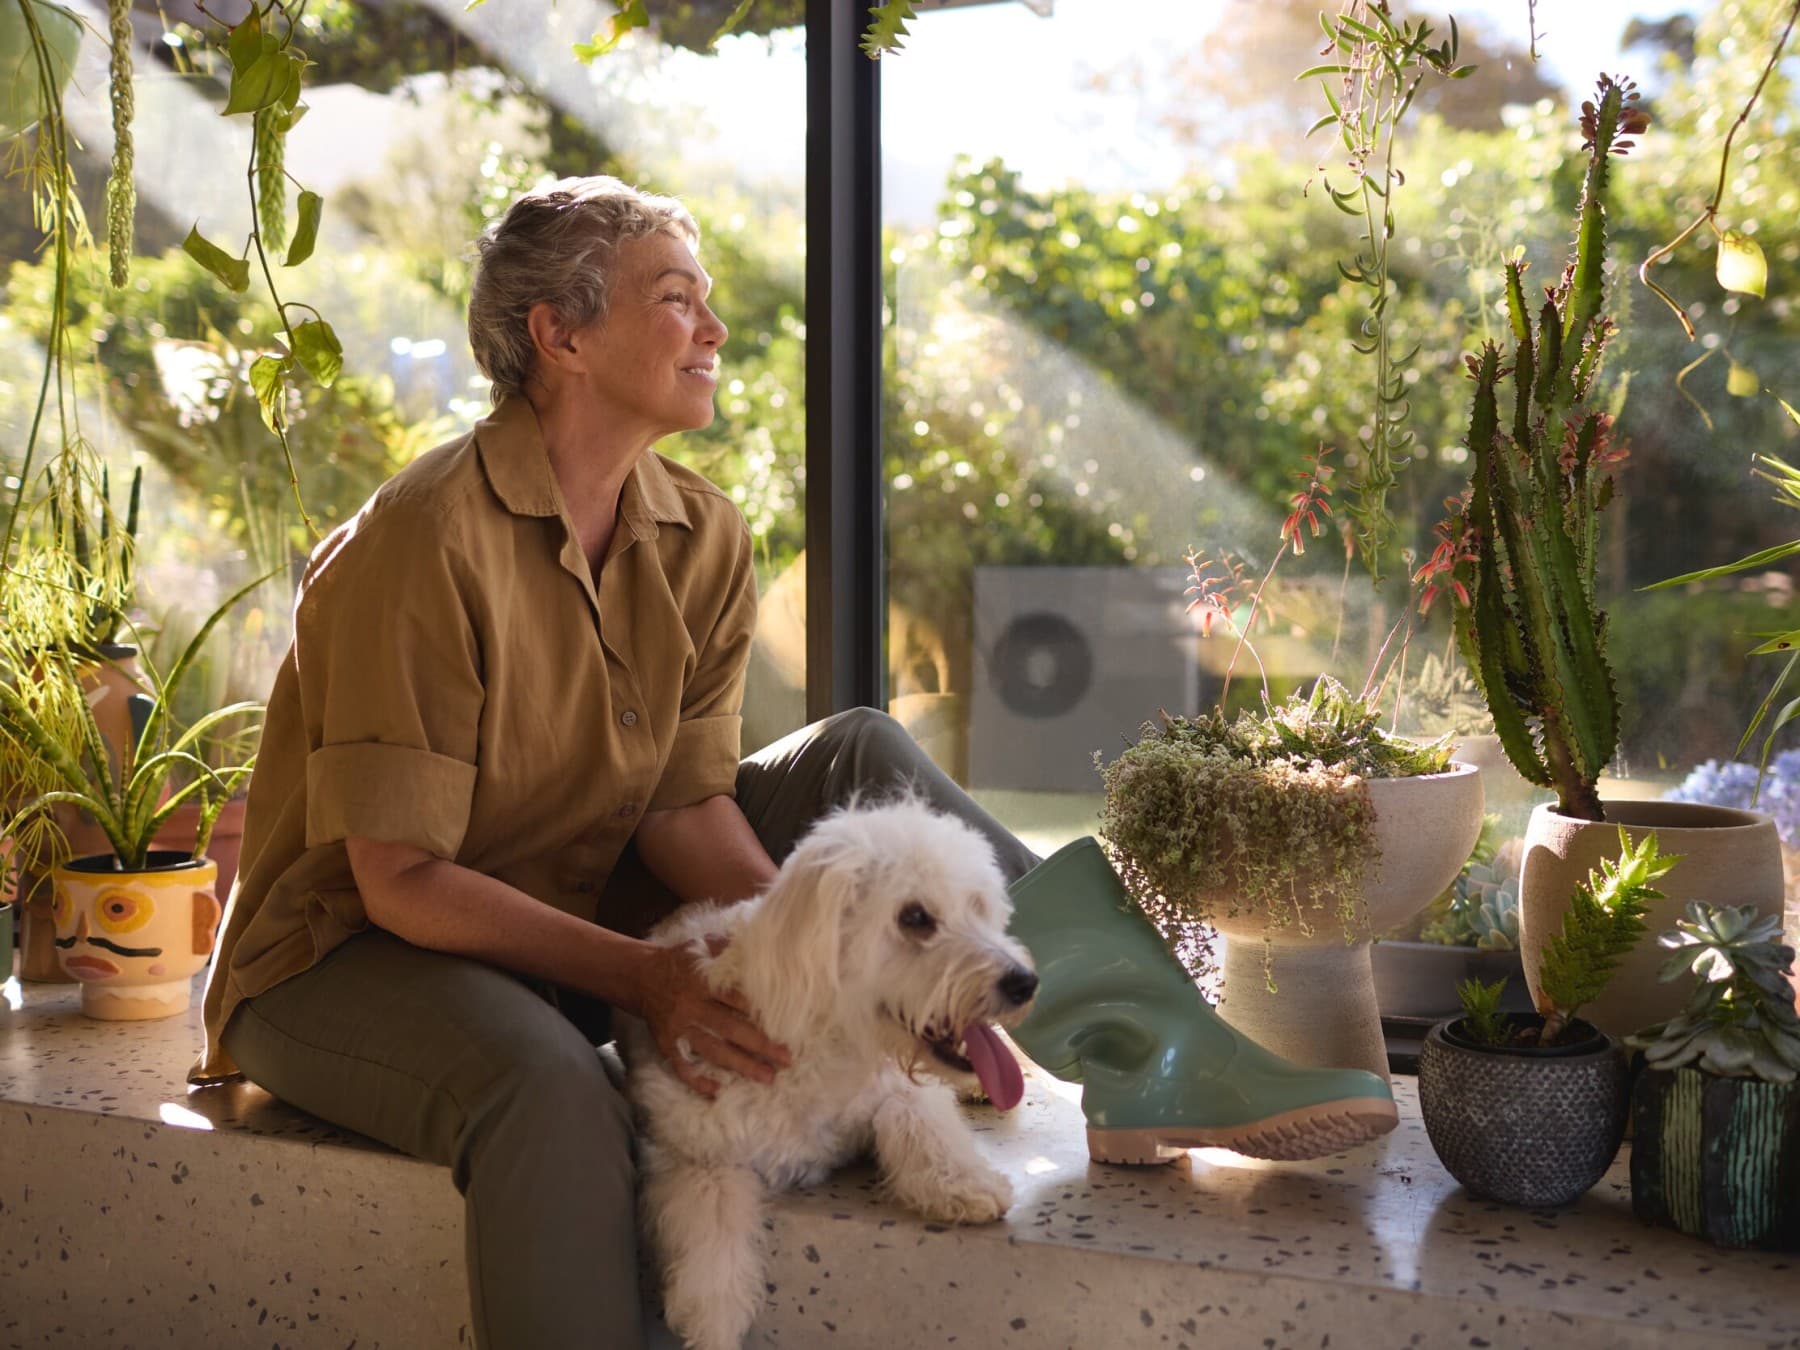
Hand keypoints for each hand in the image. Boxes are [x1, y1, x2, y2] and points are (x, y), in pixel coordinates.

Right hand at [633, 940, 790, 1097]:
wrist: (640, 976)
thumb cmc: (679, 961)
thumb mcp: (701, 945)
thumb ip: (727, 946)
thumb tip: (760, 942)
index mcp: (702, 982)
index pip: (734, 998)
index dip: (758, 1012)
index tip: (784, 1023)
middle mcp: (691, 1007)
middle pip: (729, 1029)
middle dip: (759, 1045)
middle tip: (786, 1058)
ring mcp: (679, 1028)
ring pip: (712, 1050)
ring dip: (740, 1065)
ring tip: (767, 1077)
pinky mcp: (666, 1044)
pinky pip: (681, 1066)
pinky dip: (696, 1080)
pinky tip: (715, 1091)